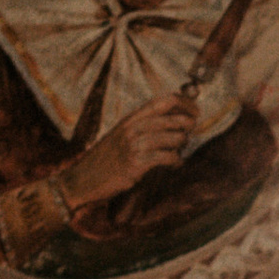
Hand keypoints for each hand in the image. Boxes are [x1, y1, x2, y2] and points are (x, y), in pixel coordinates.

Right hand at [58, 92, 201, 206]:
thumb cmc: (107, 158)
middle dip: (188, 124)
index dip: (185, 103)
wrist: (82, 178)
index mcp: (131, 118)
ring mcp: (133, 145)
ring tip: (179, 150)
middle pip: (172, 117)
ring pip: (173, 138)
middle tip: (190, 132)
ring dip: (182, 144)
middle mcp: (132, 128)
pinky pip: (167, 158)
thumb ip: (144, 126)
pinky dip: (176, 161)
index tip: (195, 111)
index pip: (164, 100)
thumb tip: (175, 119)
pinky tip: (175, 164)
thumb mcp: (123, 135)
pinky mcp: (135, 164)